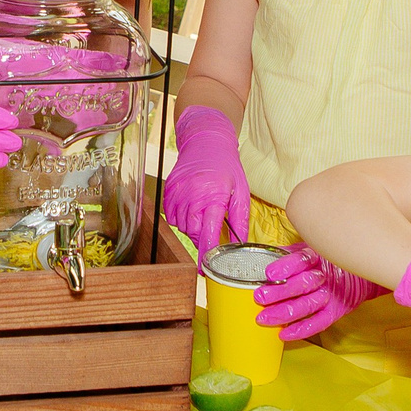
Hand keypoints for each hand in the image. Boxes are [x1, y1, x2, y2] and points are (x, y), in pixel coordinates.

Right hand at [162, 106, 248, 259]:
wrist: (206, 141)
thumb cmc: (227, 167)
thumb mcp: (241, 192)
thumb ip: (240, 220)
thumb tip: (240, 245)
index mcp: (214, 196)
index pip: (209, 233)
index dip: (208, 254)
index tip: (207, 269)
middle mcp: (193, 195)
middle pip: (194, 232)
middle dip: (202, 238)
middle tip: (212, 229)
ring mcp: (178, 193)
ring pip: (182, 226)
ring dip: (192, 227)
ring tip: (203, 212)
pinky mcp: (168, 190)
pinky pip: (172, 217)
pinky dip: (181, 218)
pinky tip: (192, 207)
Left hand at [254, 245, 386, 340]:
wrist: (360, 274)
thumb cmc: (327, 260)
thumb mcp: (310, 249)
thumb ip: (290, 255)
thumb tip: (264, 258)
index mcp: (317, 256)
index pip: (301, 260)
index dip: (285, 267)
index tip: (269, 274)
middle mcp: (325, 276)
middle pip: (303, 284)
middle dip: (280, 292)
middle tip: (260, 297)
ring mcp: (331, 295)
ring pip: (308, 305)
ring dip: (284, 313)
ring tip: (264, 318)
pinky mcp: (336, 311)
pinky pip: (318, 322)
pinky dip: (301, 330)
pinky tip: (284, 334)